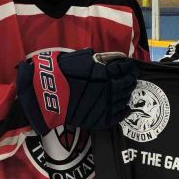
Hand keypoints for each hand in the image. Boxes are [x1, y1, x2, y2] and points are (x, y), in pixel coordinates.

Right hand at [17, 49, 136, 134]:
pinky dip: (123, 111)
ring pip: (124, 99)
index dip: (129, 67)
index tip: (131, 66)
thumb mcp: (81, 58)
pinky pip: (117, 116)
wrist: (46, 95)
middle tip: (132, 77)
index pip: (124, 69)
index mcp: (106, 73)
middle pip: (127, 84)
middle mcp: (110, 89)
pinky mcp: (99, 119)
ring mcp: (106, 106)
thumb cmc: (61, 72)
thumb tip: (108, 59)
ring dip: (127, 93)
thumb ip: (97, 59)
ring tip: (128, 90)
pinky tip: (125, 107)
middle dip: (131, 79)